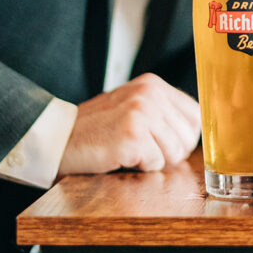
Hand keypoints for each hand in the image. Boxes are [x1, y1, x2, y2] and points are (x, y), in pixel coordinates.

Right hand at [57, 73, 200, 176]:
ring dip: (155, 161)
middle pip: (188, 136)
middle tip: (145, 152)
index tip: (166, 145)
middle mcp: (150, 93)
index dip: (184, 137)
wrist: (58, 138)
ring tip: (131, 152)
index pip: (195, 114)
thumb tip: (194, 133)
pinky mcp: (133, 135)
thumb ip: (161, 113)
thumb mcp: (132, 107)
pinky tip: (121, 157)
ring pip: (175, 152)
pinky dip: (141, 168)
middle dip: (171, 152)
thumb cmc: (95, 129)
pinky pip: (156, 163)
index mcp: (152, 84)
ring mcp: (142, 112)